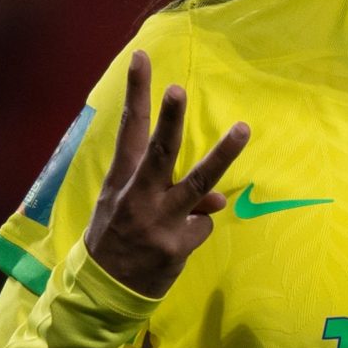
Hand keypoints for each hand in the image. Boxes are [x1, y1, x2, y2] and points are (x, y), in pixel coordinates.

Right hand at [84, 50, 249, 297]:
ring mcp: (158, 222)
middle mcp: (138, 197)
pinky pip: (202, 226)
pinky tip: (177, 244)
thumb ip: (167, 190)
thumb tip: (216, 200)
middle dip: (169, 120)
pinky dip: (196, 230)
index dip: (136, 94)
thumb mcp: (130, 208)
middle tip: (177, 90)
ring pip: (197, 184)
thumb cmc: (119, 236)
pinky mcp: (176, 247)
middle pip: (160, 152)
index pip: (129, 129)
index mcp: (122, 180)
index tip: (142, 58)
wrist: (105, 289)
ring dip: (222, 155)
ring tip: (242, 128)